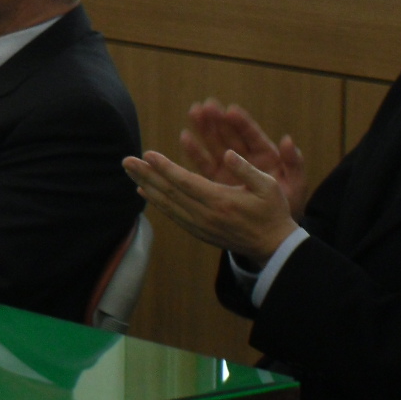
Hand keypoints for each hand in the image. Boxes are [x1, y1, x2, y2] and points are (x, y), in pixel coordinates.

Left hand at [123, 146, 297, 264]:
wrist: (274, 247)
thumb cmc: (272, 213)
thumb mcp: (268, 187)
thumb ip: (246, 169)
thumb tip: (227, 152)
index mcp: (221, 200)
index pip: (185, 182)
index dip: (164, 168)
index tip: (147, 154)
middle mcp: (206, 215)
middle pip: (169, 192)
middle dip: (146, 175)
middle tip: (126, 160)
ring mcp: (200, 226)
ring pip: (166, 205)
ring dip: (146, 186)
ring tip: (130, 172)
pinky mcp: (199, 232)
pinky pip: (172, 215)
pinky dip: (156, 203)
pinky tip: (144, 192)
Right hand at [181, 99, 307, 219]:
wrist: (275, 229)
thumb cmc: (289, 204)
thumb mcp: (296, 184)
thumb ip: (294, 163)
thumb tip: (289, 140)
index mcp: (265, 156)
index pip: (252, 136)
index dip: (242, 123)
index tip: (231, 110)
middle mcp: (245, 159)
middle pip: (230, 135)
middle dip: (218, 119)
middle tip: (205, 105)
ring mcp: (230, 168)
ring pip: (215, 144)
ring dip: (204, 128)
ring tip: (193, 112)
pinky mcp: (217, 180)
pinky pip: (204, 164)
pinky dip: (194, 151)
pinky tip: (184, 137)